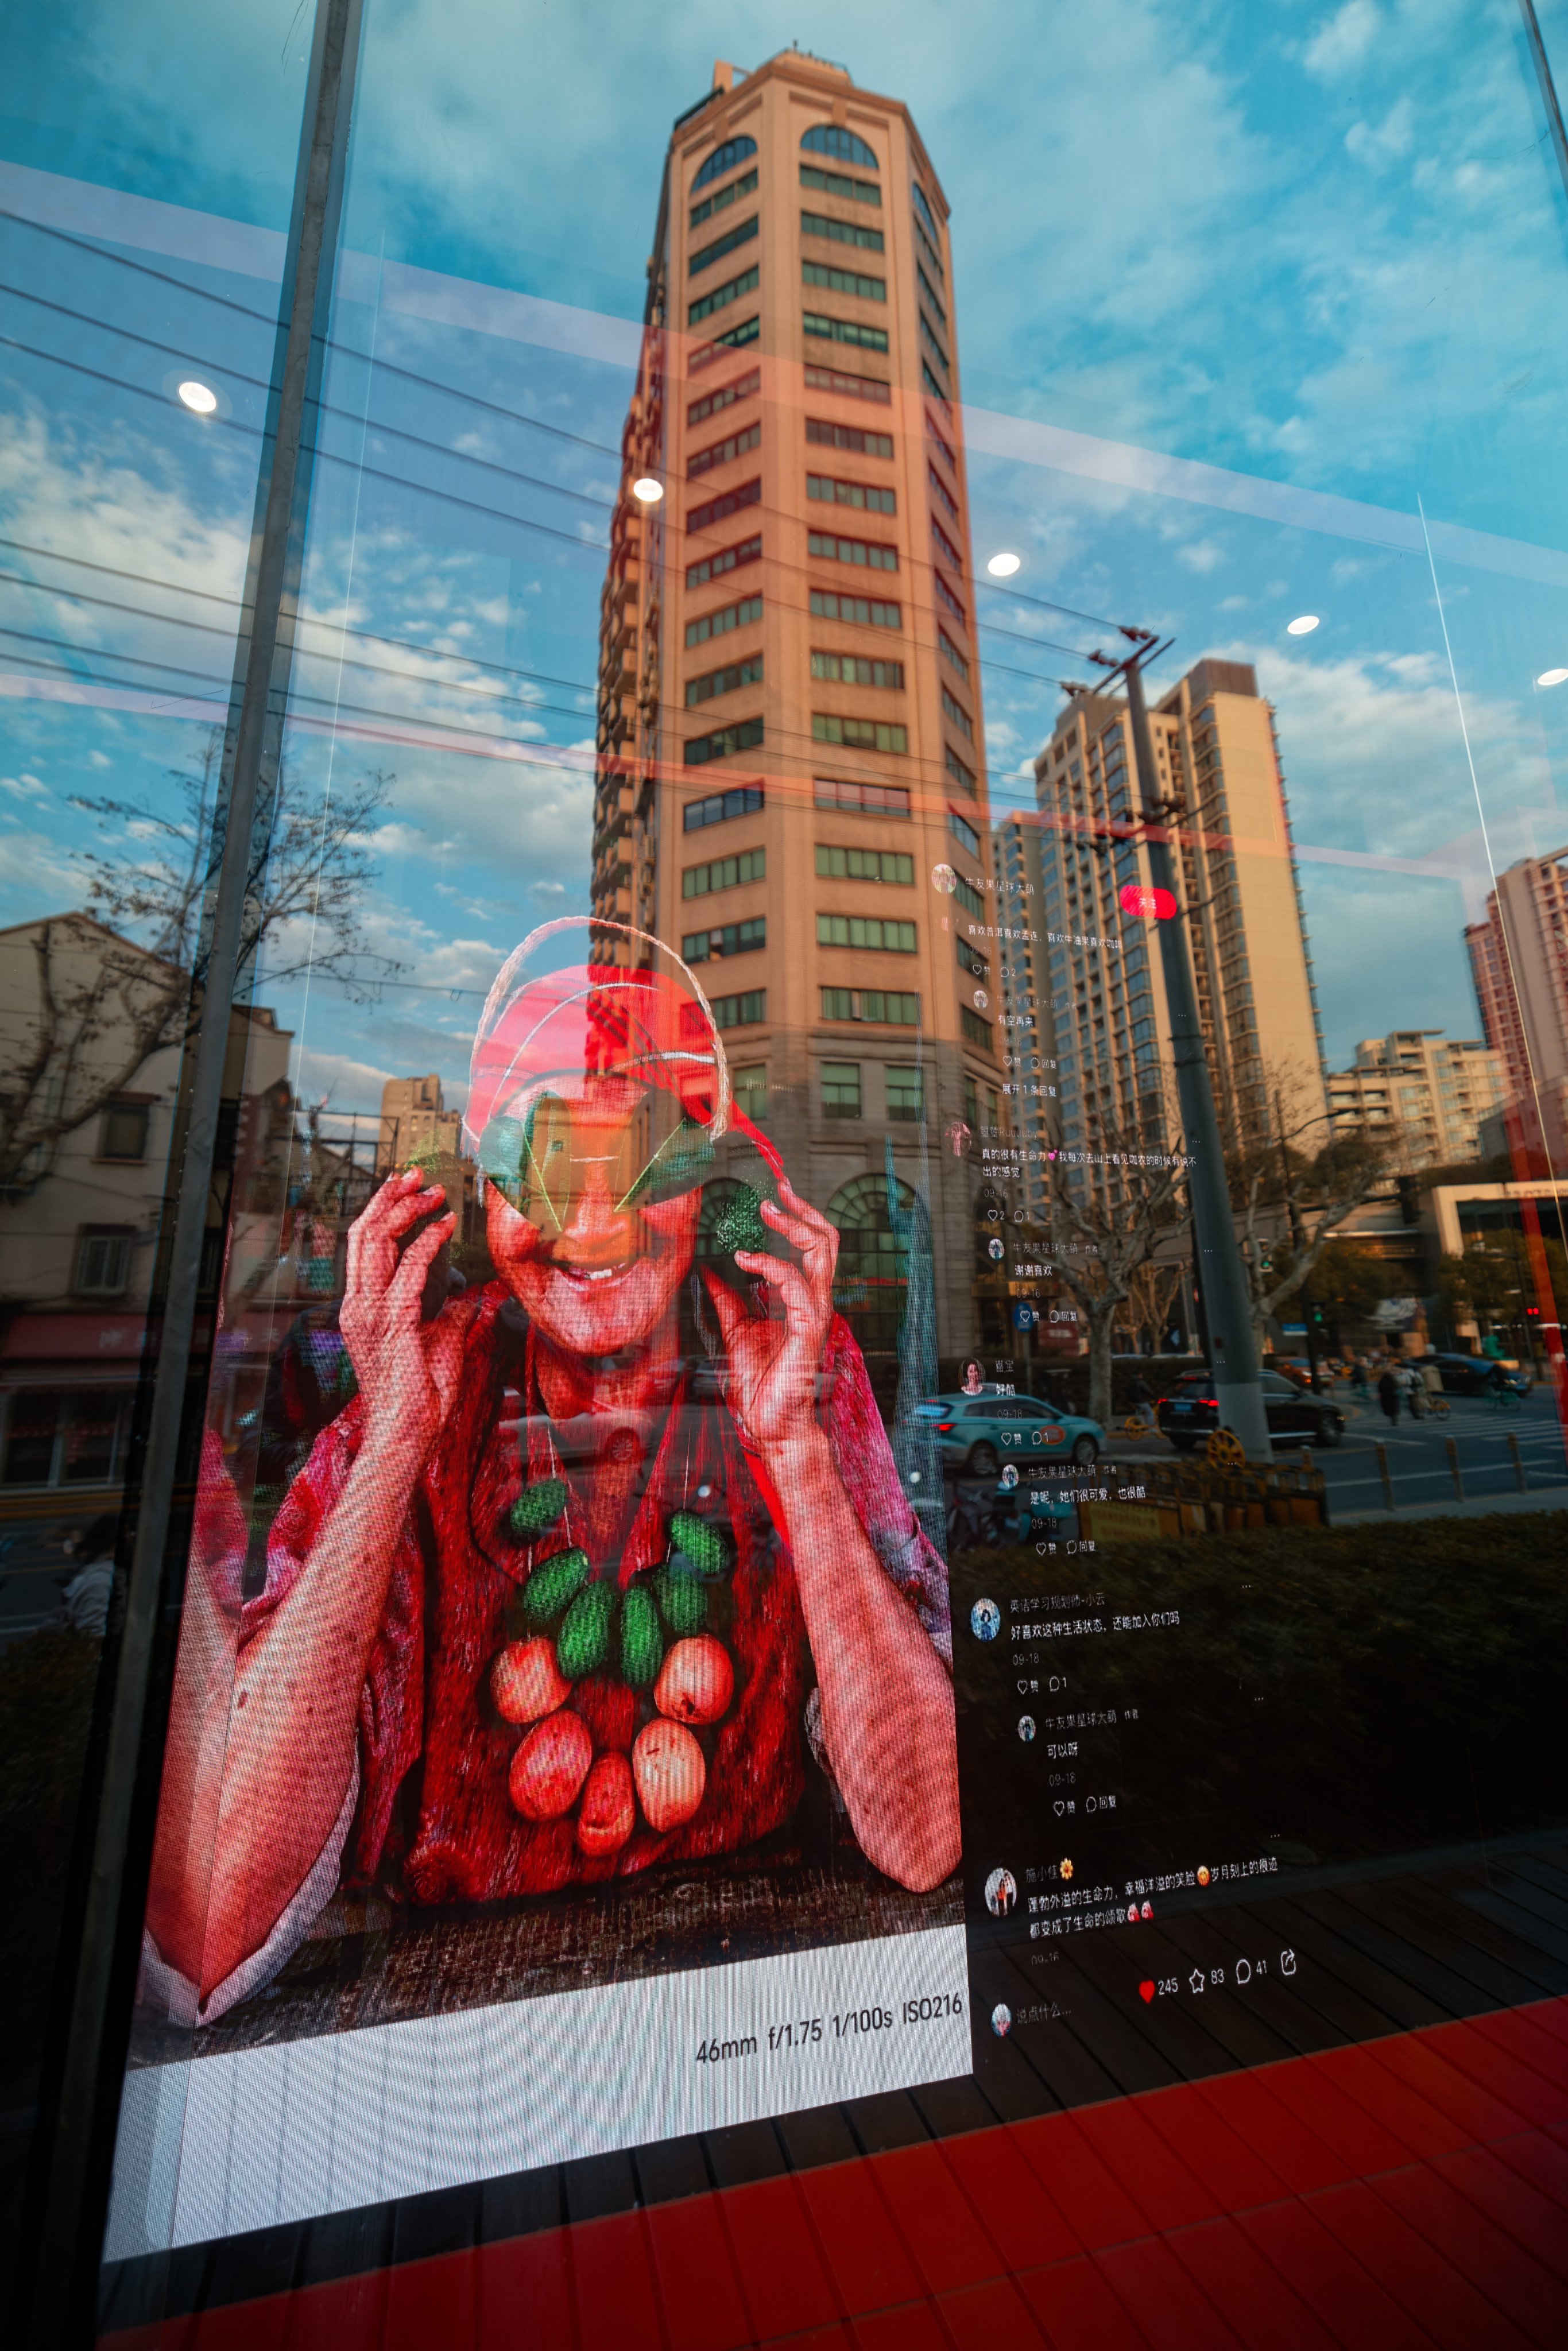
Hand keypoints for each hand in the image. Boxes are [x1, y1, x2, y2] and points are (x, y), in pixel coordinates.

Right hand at [340, 1170, 478, 1460]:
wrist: (407, 1433)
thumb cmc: (421, 1398)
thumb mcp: (441, 1344)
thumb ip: (451, 1316)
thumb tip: (470, 1296)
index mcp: (362, 1309)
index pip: (363, 1247)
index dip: (383, 1212)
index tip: (409, 1191)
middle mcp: (359, 1306)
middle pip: (362, 1234)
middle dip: (388, 1197)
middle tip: (416, 1174)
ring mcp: (370, 1313)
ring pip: (375, 1241)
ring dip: (405, 1210)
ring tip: (432, 1191)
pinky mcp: (392, 1321)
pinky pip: (407, 1270)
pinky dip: (427, 1243)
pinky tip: (445, 1227)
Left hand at [700, 1179, 836, 1454]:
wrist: (773, 1426)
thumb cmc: (763, 1385)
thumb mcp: (736, 1331)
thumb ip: (728, 1300)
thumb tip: (709, 1271)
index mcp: (801, 1301)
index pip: (813, 1248)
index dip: (798, 1218)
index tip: (774, 1197)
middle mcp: (814, 1303)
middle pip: (827, 1243)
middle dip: (804, 1212)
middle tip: (776, 1192)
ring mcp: (815, 1316)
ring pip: (822, 1256)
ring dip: (794, 1227)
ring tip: (766, 1211)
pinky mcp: (807, 1332)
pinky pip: (798, 1287)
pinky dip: (772, 1266)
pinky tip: (745, 1260)